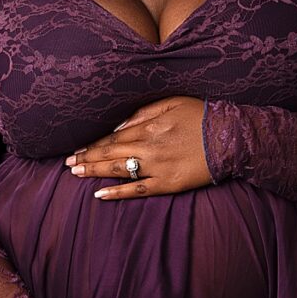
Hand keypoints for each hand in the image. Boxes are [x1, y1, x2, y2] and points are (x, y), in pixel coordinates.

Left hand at [65, 95, 211, 198]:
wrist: (229, 138)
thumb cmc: (201, 116)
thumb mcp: (172, 102)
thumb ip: (143, 113)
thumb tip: (119, 126)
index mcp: (148, 126)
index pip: (112, 137)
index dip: (92, 143)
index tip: (76, 147)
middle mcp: (148, 147)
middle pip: (109, 153)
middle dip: (86, 157)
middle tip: (67, 163)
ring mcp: (156, 166)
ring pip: (117, 170)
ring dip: (94, 172)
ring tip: (75, 173)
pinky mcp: (167, 183)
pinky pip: (137, 189)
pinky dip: (117, 192)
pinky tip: (99, 194)